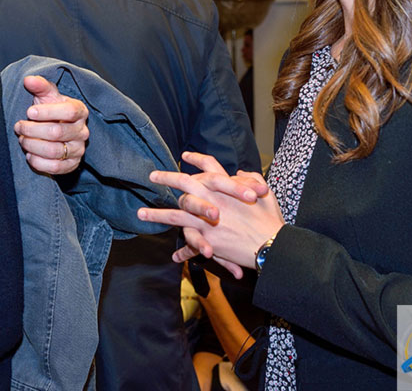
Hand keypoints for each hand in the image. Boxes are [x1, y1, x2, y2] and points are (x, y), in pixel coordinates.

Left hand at [14, 75, 88, 174]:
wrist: (54, 131)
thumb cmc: (50, 111)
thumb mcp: (46, 96)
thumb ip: (39, 86)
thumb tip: (28, 79)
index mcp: (80, 110)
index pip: (69, 111)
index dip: (47, 112)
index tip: (29, 112)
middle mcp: (82, 131)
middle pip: (57, 133)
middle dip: (32, 130)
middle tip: (19, 126)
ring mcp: (78, 149)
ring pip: (54, 151)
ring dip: (32, 146)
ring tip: (22, 139)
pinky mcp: (72, 165)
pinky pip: (55, 168)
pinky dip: (38, 162)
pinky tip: (29, 154)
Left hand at [137, 151, 283, 277]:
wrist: (271, 244)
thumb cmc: (270, 220)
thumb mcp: (265, 193)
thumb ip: (251, 178)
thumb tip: (240, 172)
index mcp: (226, 187)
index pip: (209, 166)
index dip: (197, 159)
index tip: (184, 156)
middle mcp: (212, 200)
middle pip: (184, 184)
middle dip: (166, 178)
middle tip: (152, 176)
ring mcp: (207, 220)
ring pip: (175, 214)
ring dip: (156, 214)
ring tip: (140, 214)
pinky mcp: (207, 239)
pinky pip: (189, 243)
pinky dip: (183, 251)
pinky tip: (174, 256)